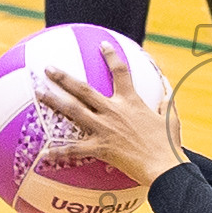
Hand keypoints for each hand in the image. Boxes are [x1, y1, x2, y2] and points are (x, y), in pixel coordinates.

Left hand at [36, 42, 183, 186]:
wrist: (164, 167)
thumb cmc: (169, 145)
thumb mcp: (172, 120)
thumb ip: (167, 103)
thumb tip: (168, 89)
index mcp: (131, 101)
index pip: (120, 71)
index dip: (111, 56)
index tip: (102, 45)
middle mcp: (114, 110)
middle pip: (83, 89)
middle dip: (64, 77)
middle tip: (48, 68)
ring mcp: (105, 128)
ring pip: (73, 111)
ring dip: (54, 101)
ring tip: (39, 93)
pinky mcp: (101, 148)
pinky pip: (75, 149)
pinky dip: (59, 151)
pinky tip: (44, 153)